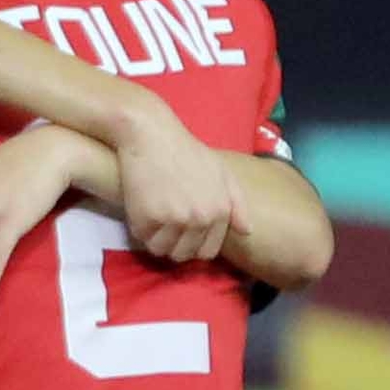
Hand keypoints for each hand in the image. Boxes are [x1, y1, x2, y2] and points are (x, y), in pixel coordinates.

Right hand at [108, 102, 238, 264]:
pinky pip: (144, 239)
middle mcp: (200, 218)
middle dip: (175, 245)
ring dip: (158, 240)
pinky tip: (143, 209)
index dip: (194, 244)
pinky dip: (142, 229)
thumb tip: (247, 231)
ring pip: (164, 251)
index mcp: (220, 210)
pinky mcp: (148, 218)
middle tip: (165, 225)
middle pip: (185, 255)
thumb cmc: (187, 151)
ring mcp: (174, 219)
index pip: (208, 251)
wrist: (151, 135)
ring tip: (155, 218)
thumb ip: (237, 203)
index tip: (183, 232)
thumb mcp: (221, 172)